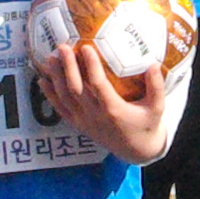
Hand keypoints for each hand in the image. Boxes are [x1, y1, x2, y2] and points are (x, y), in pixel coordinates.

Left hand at [40, 38, 165, 165]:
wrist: (136, 151)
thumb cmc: (147, 125)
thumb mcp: (157, 108)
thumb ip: (156, 87)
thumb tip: (154, 64)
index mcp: (114, 110)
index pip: (98, 85)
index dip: (91, 66)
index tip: (86, 47)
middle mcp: (96, 116)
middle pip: (76, 89)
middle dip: (67, 67)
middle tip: (62, 47)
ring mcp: (84, 122)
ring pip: (65, 98)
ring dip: (56, 77)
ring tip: (51, 58)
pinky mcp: (79, 125)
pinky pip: (61, 109)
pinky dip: (50, 95)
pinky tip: (42, 80)